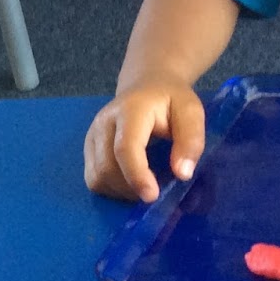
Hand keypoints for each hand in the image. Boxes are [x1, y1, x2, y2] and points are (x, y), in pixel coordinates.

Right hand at [83, 80, 204, 202]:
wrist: (147, 84)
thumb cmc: (171, 100)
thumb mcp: (191, 112)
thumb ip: (190, 140)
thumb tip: (182, 174)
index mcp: (130, 110)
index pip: (125, 148)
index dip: (136, 175)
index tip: (152, 196)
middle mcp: (103, 123)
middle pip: (106, 167)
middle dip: (130, 188)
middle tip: (156, 191)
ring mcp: (92, 136)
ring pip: (96, 177)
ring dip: (120, 191)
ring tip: (144, 186)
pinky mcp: (88, 148)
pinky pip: (93, 179)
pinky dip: (111, 189)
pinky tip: (130, 182)